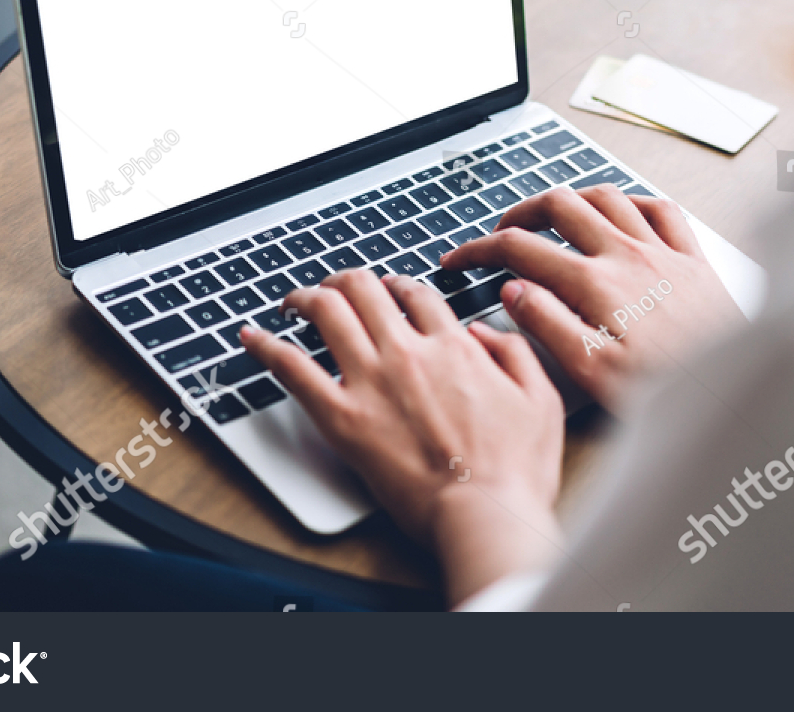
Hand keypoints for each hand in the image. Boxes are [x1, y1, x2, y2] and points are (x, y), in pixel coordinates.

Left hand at [240, 270, 565, 606]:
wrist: (485, 513)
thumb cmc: (515, 470)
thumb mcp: (542, 398)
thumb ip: (515, 352)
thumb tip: (485, 330)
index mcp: (454, 346)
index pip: (416, 293)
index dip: (398, 284)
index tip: (389, 289)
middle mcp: (408, 352)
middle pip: (364, 289)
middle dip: (345, 279)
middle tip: (335, 287)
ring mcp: (371, 381)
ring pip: (326, 312)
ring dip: (305, 297)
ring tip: (295, 301)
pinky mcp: (342, 418)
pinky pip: (292, 369)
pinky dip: (267, 347)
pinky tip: (252, 337)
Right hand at [439, 184, 742, 412]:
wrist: (736, 391)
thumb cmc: (668, 391)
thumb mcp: (593, 372)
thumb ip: (548, 324)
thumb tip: (512, 290)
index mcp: (596, 284)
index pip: (520, 249)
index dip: (479, 250)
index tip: (458, 259)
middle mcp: (628, 255)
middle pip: (559, 205)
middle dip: (520, 212)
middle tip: (500, 232)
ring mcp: (663, 251)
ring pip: (606, 197)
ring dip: (570, 199)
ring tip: (551, 215)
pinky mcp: (694, 259)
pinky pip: (659, 209)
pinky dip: (630, 202)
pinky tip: (621, 213)